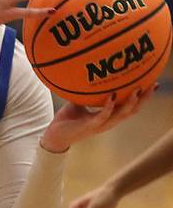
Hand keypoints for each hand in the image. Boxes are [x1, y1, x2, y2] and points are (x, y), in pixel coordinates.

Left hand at [40, 85, 154, 153]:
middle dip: (143, 99)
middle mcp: (108, 122)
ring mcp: (100, 125)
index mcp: (109, 116)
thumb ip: (86, 92)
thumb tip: (87, 74)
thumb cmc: (68, 119)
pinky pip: (102, 117)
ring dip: (129, 103)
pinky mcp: (90, 127)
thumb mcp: (79, 101)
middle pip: (132, 111)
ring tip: (137, 90)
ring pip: (121, 115)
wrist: (54, 134)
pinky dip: (108, 107)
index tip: (152, 83)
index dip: (142, 96)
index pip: (130, 106)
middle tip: (152, 85)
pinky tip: (111, 97)